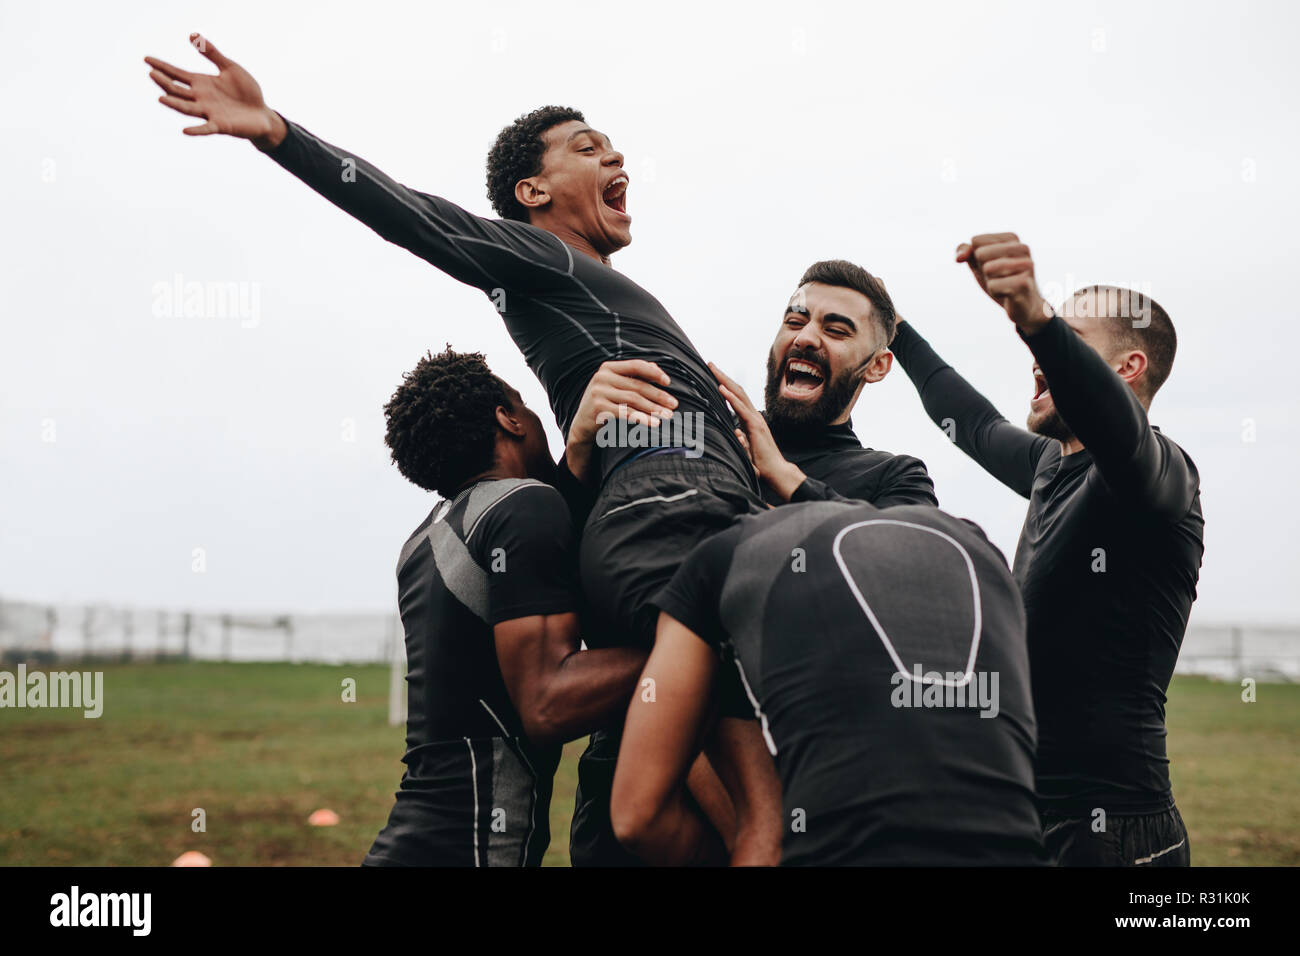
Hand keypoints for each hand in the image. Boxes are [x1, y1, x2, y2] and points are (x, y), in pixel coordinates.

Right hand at [145, 34, 285, 147]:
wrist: (263, 114)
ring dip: (175, 104)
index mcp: (201, 83)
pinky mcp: (221, 125)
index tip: (146, 59)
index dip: (162, 67)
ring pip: (187, 108)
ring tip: (161, 98)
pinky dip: (196, 130)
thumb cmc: (247, 91)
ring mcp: (209, 112)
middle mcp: (201, 98)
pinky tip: (185, 130)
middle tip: (152, 73)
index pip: (177, 74)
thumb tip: (192, 35)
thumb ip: (213, 53)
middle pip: (177, 90)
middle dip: (165, 82)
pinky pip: (206, 128)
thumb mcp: (230, 68)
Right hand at [565, 359, 675, 483]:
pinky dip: (642, 419)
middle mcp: (602, 377)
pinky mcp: (598, 408)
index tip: (668, 382)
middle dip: (658, 396)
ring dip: (653, 409)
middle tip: (674, 405)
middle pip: (637, 386)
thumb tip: (656, 367)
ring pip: (633, 400)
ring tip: (667, 416)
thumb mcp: (616, 386)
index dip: (653, 373)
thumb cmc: (605, 404)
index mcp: (608, 368)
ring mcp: (598, 392)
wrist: (582, 425)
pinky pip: (625, 413)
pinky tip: (654, 424)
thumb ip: (634, 376)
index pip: (636, 366)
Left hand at [708, 362, 805, 501]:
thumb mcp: (746, 447)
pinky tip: (721, 388)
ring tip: (712, 369)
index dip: (725, 384)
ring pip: (738, 394)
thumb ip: (741, 438)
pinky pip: (741, 408)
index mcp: (751, 419)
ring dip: (724, 380)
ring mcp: (755, 419)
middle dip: (722, 375)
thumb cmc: (761, 463)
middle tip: (709, 363)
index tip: (713, 374)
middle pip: (737, 390)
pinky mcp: (755, 427)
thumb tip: (735, 431)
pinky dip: (730, 396)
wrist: (776, 471)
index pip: (737, 396)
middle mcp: (754, 415)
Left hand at [955, 233, 1051, 334]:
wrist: (1023, 305)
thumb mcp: (978, 263)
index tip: (992, 265)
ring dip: (989, 281)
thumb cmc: (1000, 280)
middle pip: (980, 253)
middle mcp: (1022, 248)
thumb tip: (959, 258)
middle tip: (998, 277)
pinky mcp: (1024, 283)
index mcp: (1011, 238)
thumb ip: (965, 251)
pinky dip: (995, 293)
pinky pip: (993, 286)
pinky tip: (1008, 294)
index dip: (977, 258)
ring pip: (987, 268)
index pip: (976, 241)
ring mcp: (1026, 265)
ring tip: (1003, 284)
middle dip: (983, 270)